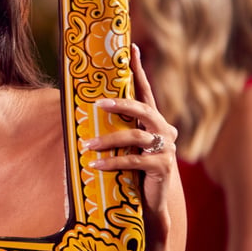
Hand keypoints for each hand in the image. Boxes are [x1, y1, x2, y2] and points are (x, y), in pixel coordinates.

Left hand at [82, 44, 178, 214]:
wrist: (150, 203)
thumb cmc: (132, 170)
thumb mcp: (122, 146)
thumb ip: (114, 128)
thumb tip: (86, 110)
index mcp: (154, 121)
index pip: (145, 91)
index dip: (139, 69)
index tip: (131, 47)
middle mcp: (164, 130)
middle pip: (143, 109)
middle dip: (121, 104)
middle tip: (98, 103)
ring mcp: (166, 148)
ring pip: (135, 137)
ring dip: (108, 140)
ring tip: (86, 145)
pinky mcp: (163, 167)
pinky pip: (134, 160)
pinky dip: (112, 162)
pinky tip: (94, 165)